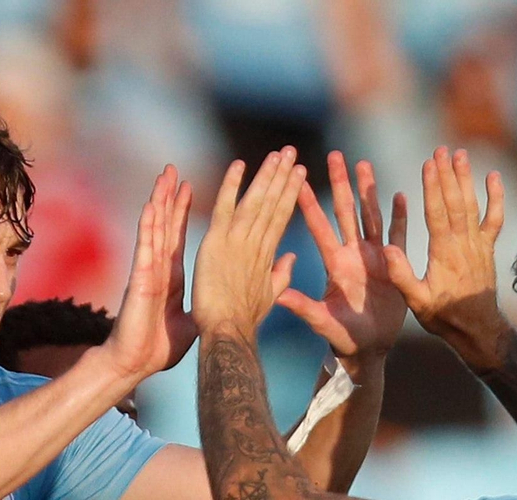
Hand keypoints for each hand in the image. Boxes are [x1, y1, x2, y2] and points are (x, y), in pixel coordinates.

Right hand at [103, 165, 194, 379]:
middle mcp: (158, 268)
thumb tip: (218, 302)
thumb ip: (202, 306)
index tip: (189, 188)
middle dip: (169, 197)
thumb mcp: (189, 322)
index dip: (182, 212)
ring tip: (164, 176)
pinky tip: (150, 206)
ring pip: (154, 228)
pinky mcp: (140, 278)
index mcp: (171, 277)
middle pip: (164, 225)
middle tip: (174, 170)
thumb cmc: (158, 347)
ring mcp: (148, 270)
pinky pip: (145, 247)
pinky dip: (148, 226)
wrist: (136, 363)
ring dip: (159, 202)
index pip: (177, 237)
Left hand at [191, 147, 309, 337]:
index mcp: (267, 254)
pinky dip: (231, 186)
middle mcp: (256, 244)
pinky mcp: (218, 243)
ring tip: (278, 154)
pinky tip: (239, 165)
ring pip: (255, 201)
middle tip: (291, 151)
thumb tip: (291, 258)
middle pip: (273, 203)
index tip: (299, 172)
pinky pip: (225, 208)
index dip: (290, 193)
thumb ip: (282, 274)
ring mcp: (238, 242)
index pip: (281, 217)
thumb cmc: (246, 321)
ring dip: (267, 175)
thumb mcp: (270, 296)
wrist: (228, 331)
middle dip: (283, 176)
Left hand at [278, 152, 409, 374]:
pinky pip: (399, 236)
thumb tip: (279, 296)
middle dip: (341, 183)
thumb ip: (304, 308)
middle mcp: (353, 255)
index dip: (311, 204)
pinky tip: (401, 195)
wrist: (368, 351)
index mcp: (335, 264)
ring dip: (369, 191)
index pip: (320, 228)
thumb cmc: (342, 339)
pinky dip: (400, 216)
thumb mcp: (323, 323)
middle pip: (346, 212)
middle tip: (335, 154)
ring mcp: (375, 258)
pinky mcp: (395, 266)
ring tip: (364, 163)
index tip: (299, 179)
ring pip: (371, 216)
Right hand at [384, 147, 511, 371]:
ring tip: (460, 154)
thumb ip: (402, 276)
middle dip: (447, 174)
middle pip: (455, 202)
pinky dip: (496, 197)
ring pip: (472, 205)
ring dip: (466, 178)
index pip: (437, 213)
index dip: (432, 187)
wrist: (478, 329)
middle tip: (441, 150)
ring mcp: (478, 245)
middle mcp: (463, 244)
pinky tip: (493, 177)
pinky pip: (495, 219)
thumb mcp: (416, 302)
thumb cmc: (443, 316)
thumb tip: (387, 249)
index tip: (428, 164)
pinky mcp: (488, 249)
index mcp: (443, 254)